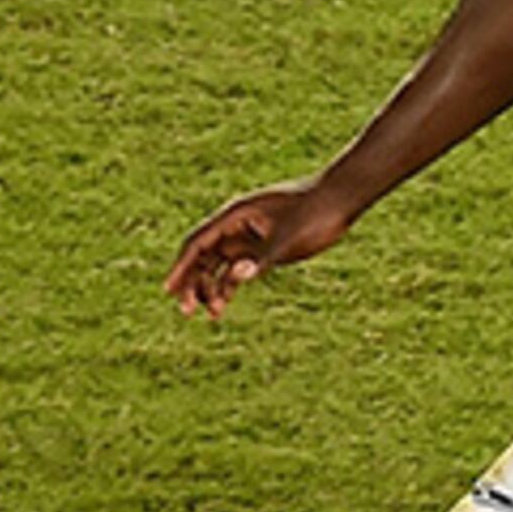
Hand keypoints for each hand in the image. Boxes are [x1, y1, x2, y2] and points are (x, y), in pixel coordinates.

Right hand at [166, 178, 359, 319]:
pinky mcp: (265, 245)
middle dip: (193, 282)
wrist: (343, 198)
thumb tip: (237, 277)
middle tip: (187, 311)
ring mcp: (251, 234)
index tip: (169, 290)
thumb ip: (261, 259)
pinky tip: (223, 305)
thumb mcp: (288, 239)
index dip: (181, 266)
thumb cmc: (316, 213)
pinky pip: (237, 265)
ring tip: (212, 314)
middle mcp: (238, 224)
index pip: (198, 242)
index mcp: (237, 215)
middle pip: (203, 254)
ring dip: (211, 286)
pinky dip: (229, 283)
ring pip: (218, 263)